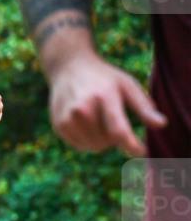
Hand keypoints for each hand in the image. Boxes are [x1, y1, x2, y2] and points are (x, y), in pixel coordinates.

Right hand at [48, 53, 165, 156]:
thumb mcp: (127, 84)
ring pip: (93, 147)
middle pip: (107, 141)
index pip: (118, 131)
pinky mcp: (59, 126)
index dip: (132, 146)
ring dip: (102, 140)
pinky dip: (88, 140)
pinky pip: (80, 146)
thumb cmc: (104, 78)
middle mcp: (82, 109)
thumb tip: (161, 125)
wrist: (69, 68)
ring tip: (100, 121)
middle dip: (115, 137)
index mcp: (103, 97)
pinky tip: (87, 124)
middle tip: (114, 120)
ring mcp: (67, 118)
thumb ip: (144, 106)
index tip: (143, 152)